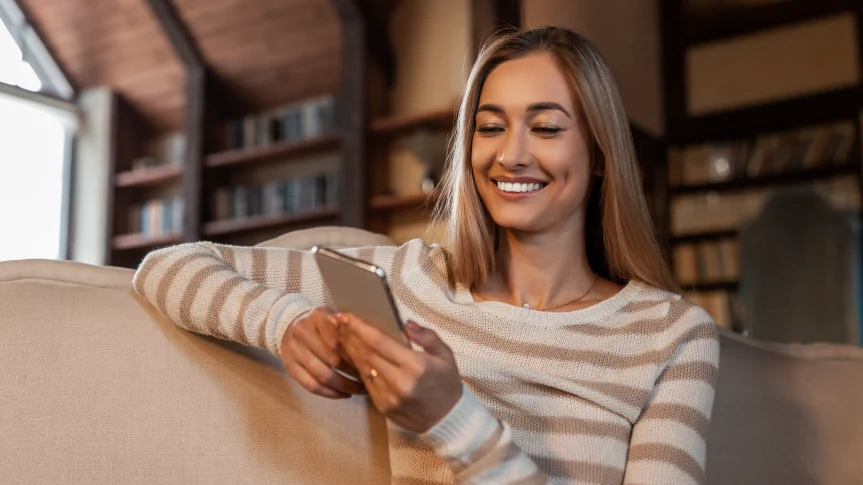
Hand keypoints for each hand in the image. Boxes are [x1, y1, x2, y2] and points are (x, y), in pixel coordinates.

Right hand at [280, 307, 366, 398]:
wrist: (289, 326)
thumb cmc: (322, 324)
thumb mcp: (335, 319)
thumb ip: (348, 330)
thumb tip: (368, 351)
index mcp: (317, 317)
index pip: (340, 338)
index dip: (356, 353)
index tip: (370, 362)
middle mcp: (302, 332)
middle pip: (332, 359)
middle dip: (353, 372)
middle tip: (370, 378)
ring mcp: (294, 351)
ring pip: (322, 375)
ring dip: (344, 385)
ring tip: (359, 389)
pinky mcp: (290, 367)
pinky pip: (311, 385)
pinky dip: (329, 393)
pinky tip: (343, 394)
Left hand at [335, 314, 462, 432]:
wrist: (448, 419)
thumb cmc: (447, 382)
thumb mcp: (446, 355)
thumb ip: (427, 336)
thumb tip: (405, 323)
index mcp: (415, 366)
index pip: (379, 342)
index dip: (359, 328)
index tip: (346, 316)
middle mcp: (399, 382)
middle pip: (365, 354)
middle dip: (349, 335)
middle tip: (337, 321)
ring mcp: (388, 397)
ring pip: (362, 368)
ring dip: (348, 350)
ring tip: (339, 335)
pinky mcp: (383, 407)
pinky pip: (366, 383)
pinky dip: (357, 367)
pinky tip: (352, 356)